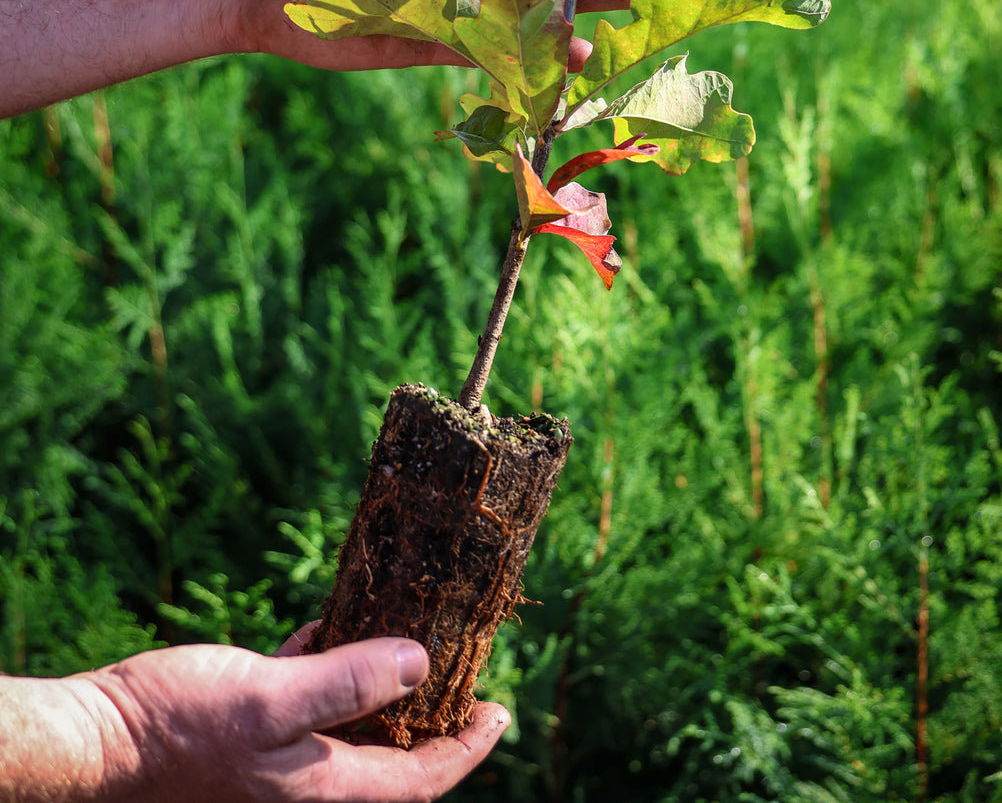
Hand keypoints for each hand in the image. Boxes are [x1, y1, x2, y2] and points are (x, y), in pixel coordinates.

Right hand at [5, 636, 507, 801]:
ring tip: (412, 633)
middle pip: (392, 753)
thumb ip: (346, 682)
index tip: (500, 709)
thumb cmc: (177, 728)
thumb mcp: (270, 700)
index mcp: (322, 790)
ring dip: (381, 681)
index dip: (466, 746)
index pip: (418, 779)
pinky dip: (330, 659)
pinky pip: (308, 695)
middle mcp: (306, 779)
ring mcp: (278, 754)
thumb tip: (419, 662)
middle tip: (465, 668)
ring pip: (352, 721)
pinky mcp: (249, 723)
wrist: (98, 738)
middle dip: (431, 714)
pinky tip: (333, 618)